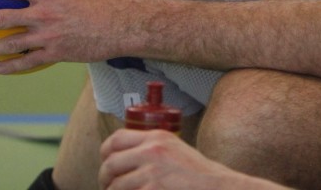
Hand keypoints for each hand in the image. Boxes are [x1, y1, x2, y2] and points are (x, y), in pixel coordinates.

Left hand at [99, 129, 287, 189]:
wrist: (216, 186)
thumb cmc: (197, 175)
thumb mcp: (174, 150)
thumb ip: (151, 150)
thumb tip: (123, 160)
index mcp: (156, 137)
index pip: (116, 138)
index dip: (106, 153)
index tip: (107, 164)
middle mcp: (152, 150)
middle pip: (111, 163)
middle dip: (105, 178)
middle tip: (109, 186)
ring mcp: (152, 171)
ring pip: (115, 185)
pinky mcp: (152, 189)